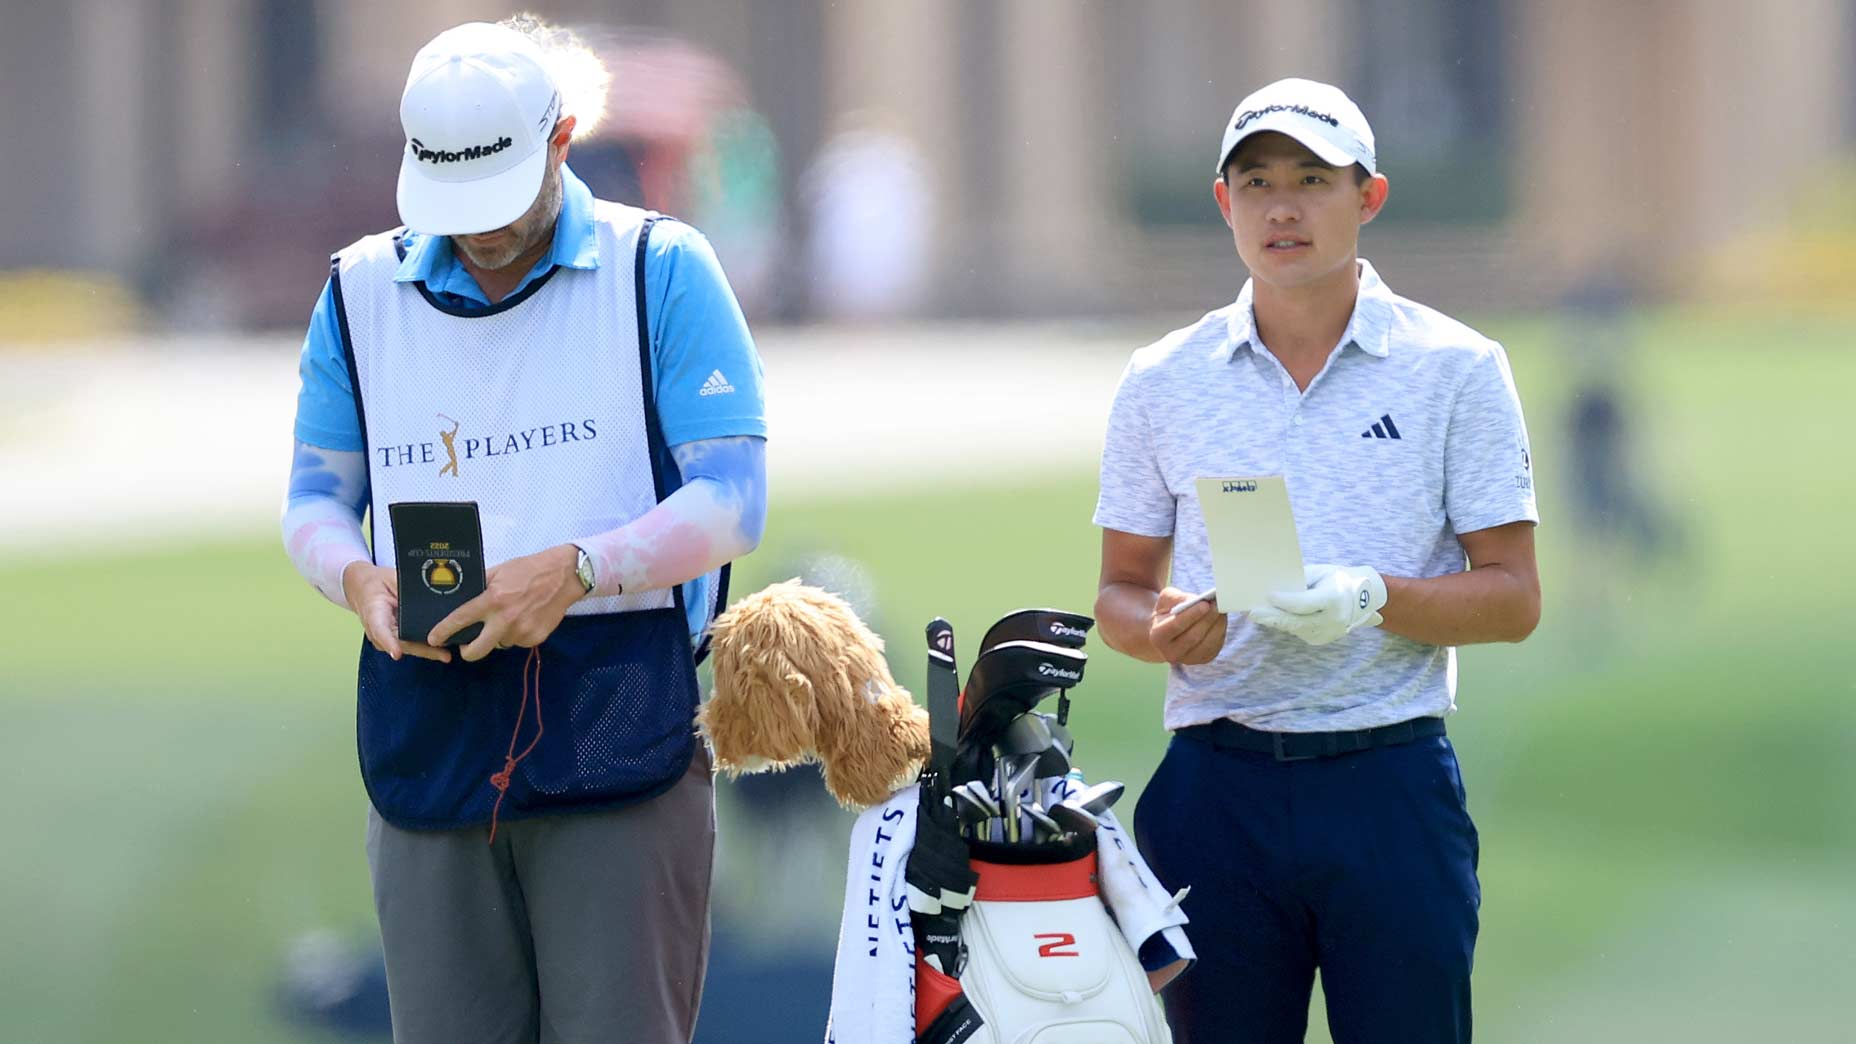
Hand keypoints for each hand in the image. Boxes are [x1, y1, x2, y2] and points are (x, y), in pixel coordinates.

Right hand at [341, 561, 451, 662]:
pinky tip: (443, 650)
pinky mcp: (394, 640)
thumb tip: (432, 589)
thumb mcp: (391, 578)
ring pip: (407, 648)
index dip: (389, 642)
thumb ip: (407, 587)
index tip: (397, 653)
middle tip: (443, 655)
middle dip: (421, 650)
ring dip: (427, 652)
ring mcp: (385, 638)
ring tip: (446, 654)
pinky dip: (426, 648)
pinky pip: (411, 646)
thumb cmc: (378, 583)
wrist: (364, 589)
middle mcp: (377, 630)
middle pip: (400, 644)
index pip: (379, 629)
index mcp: (373, 612)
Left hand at [428, 544, 582, 662]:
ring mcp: (521, 631)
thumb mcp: (500, 572)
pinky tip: (526, 618)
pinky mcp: (536, 638)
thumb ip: (481, 586)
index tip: (434, 638)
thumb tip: (463, 598)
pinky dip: (517, 634)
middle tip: (467, 646)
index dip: (443, 631)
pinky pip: (518, 642)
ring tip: (510, 618)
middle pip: (476, 651)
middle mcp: (504, 619)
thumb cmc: (529, 570)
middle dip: (467, 652)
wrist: (564, 576)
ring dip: (499, 636)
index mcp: (492, 600)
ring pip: (500, 644)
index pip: (460, 619)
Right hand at [1149, 587, 1227, 664]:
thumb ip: (1178, 598)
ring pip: (1207, 643)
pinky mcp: (1203, 659)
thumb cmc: (1168, 612)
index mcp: (1157, 637)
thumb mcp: (1166, 600)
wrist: (1169, 633)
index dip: (1192, 615)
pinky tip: (1221, 619)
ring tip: (1222, 609)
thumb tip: (1198, 600)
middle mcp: (1171, 653)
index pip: (1176, 626)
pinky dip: (1221, 631)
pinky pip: (1215, 646)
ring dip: (1217, 625)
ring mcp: (1188, 659)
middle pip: (1194, 636)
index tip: (1205, 604)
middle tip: (1218, 604)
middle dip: (1208, 619)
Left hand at [1248, 563, 1386, 645]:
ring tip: (1258, 614)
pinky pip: (1299, 632)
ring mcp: (1329, 633)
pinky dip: (1286, 625)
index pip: (1305, 603)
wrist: (1362, 598)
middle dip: (1273, 617)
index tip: (1269, 595)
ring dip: (1275, 622)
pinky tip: (1272, 618)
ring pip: (1296, 629)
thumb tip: (1274, 584)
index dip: (1286, 601)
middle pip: (1298, 621)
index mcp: (1335, 599)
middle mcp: (1334, 619)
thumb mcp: (1320, 573)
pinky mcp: (1322, 640)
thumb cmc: (1336, 579)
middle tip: (1253, 613)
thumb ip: (1299, 579)